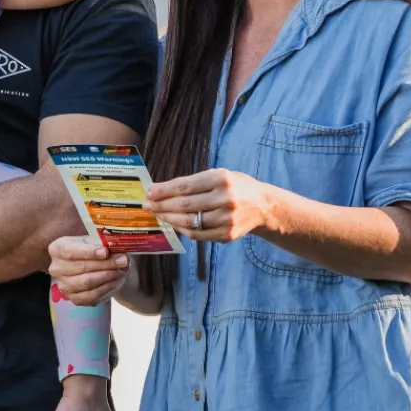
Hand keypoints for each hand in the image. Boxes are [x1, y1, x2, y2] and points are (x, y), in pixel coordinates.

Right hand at [47, 235, 129, 305]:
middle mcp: (56, 268)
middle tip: (123, 260)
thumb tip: (119, 255)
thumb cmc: (94, 249)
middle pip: (81, 267)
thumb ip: (105, 246)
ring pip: (87, 282)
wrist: (96, 266)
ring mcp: (64, 286)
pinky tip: (116, 280)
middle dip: (105, 264)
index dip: (88, 252)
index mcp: (57, 248)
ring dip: (108, 276)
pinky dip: (106, 288)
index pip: (70, 251)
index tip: (105, 252)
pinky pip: (92, 296)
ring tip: (122, 270)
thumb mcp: (97, 241)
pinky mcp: (75, 299)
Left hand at [145, 168, 278, 242]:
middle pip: (185, 204)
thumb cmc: (236, 186)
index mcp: (221, 179)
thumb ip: (195, 183)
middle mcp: (225, 198)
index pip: (185, 186)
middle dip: (162, 205)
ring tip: (158, 214)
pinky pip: (198, 234)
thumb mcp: (220, 175)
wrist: (263, 206)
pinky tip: (174, 223)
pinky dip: (183, 229)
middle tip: (147, 205)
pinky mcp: (227, 234)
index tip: (149, 192)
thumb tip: (163, 190)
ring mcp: (226, 218)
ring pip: (189, 221)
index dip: (164, 190)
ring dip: (169, 218)